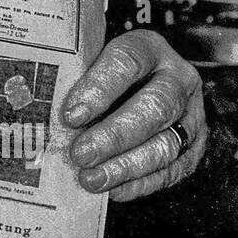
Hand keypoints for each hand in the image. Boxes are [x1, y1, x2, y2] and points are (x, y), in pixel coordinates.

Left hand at [63, 29, 206, 200]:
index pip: (127, 62)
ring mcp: (192, 113)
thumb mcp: (92, 61)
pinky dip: (141, 183)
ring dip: (126, 166)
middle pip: (154, 107)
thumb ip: (74, 80)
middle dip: (114, 135)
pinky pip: (173, 170)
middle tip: (81, 154)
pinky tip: (115, 189)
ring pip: (167, 143)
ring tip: (92, 179)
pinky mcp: (195, 147)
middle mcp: (178, 78)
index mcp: (149, 48)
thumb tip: (43, 116)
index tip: (70, 115)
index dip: (99, 89)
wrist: (144, 80)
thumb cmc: (106, 73)